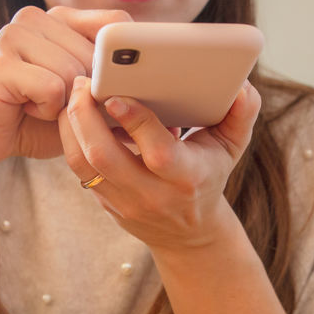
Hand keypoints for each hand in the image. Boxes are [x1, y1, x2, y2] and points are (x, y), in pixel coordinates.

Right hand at [0, 6, 131, 167]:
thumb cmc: (38, 119)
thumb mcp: (84, 99)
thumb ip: (112, 85)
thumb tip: (158, 90)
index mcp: (61, 18)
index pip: (114, 24)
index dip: (124, 62)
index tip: (117, 92)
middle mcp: (36, 17)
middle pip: (96, 56)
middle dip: (89, 94)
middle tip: (63, 106)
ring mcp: (14, 34)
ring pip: (74, 73)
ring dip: (64, 106)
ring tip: (40, 106)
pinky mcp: (1, 62)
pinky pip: (52, 88)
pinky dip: (46, 110)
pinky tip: (26, 109)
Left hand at [57, 75, 261, 250]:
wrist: (187, 232)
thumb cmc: (209, 176)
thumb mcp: (232, 148)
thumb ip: (242, 114)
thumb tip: (242, 85)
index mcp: (186, 178)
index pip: (157, 154)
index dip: (135, 122)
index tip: (117, 96)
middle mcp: (151, 194)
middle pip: (104, 156)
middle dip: (86, 114)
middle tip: (84, 81)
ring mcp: (123, 202)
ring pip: (82, 163)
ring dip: (71, 124)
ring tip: (76, 91)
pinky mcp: (104, 201)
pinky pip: (78, 168)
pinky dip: (71, 136)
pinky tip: (75, 111)